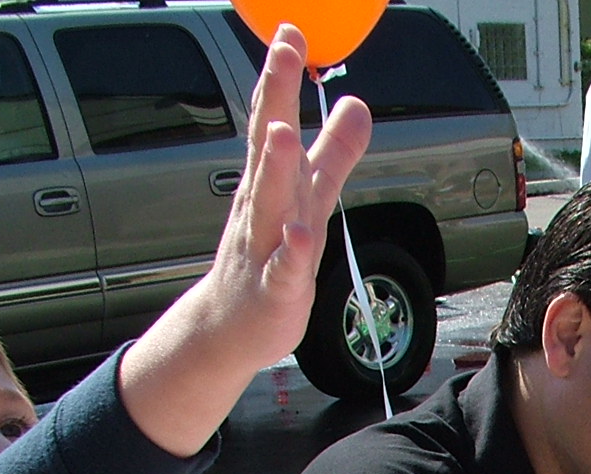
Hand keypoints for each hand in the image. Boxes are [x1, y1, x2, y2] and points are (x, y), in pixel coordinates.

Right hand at [116, 25, 371, 456]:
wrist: (233, 325)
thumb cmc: (272, 255)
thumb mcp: (310, 197)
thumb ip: (334, 152)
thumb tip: (356, 103)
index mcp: (270, 181)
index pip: (270, 118)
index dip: (280, 76)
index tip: (289, 31)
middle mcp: (263, 206)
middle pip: (267, 146)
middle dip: (274, 99)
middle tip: (283, 51)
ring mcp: (265, 246)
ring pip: (271, 203)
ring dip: (276, 168)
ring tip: (283, 133)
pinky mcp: (276, 289)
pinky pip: (284, 269)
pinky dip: (293, 252)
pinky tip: (302, 234)